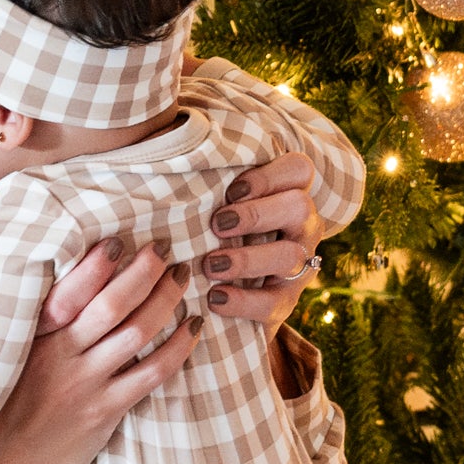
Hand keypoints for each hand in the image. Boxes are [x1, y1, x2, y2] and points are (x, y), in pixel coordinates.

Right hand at [0, 241, 193, 463]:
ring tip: (183, 277)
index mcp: (30, 337)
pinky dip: (178, 347)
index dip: (97, 263)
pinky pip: (152, 373)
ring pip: (137, 332)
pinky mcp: (105, 411)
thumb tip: (56, 281)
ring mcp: (83, 384)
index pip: (68, 289)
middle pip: (111, 303)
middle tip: (164, 249)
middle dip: (143, 271)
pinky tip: (192, 328)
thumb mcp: (1, 359)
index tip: (119, 241)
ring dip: (166, 300)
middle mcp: (58, 356)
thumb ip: (30, 324)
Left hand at [204, 151, 325, 325]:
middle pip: (299, 206)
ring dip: (247, 259)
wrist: (230, 297)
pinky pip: (274, 303)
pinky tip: (215, 297)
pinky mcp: (286, 303)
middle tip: (218, 224)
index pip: (299, 170)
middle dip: (257, 214)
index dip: (270, 176)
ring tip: (211, 264)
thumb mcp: (220, 207)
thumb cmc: (219, 235)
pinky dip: (243, 301)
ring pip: (289, 256)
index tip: (232, 190)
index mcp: (290, 196)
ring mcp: (299, 266)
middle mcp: (302, 228)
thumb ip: (207, 184)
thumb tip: (161, 160)